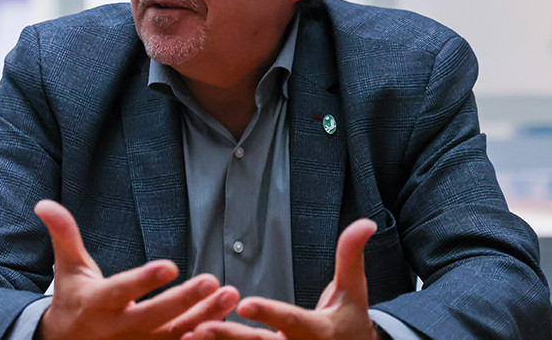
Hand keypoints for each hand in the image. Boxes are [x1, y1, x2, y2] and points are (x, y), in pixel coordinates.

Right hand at [34, 199, 239, 339]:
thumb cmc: (73, 298)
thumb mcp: (68, 267)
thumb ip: (64, 234)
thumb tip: (45, 203)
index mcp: (97, 303)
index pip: (123, 290)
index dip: (145, 280)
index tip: (170, 265)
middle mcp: (117, 328)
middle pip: (155, 317)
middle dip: (185, 300)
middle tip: (212, 281)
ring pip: (173, 334)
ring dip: (204, 316)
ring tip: (230, 295)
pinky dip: (202, 336)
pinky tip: (226, 319)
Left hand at [182, 219, 379, 339]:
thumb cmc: (349, 323)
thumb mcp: (354, 291)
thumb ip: (350, 256)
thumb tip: (365, 223)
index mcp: (317, 331)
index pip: (290, 320)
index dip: (268, 313)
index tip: (244, 304)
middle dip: (228, 337)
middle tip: (198, 328)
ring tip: (185, 337)